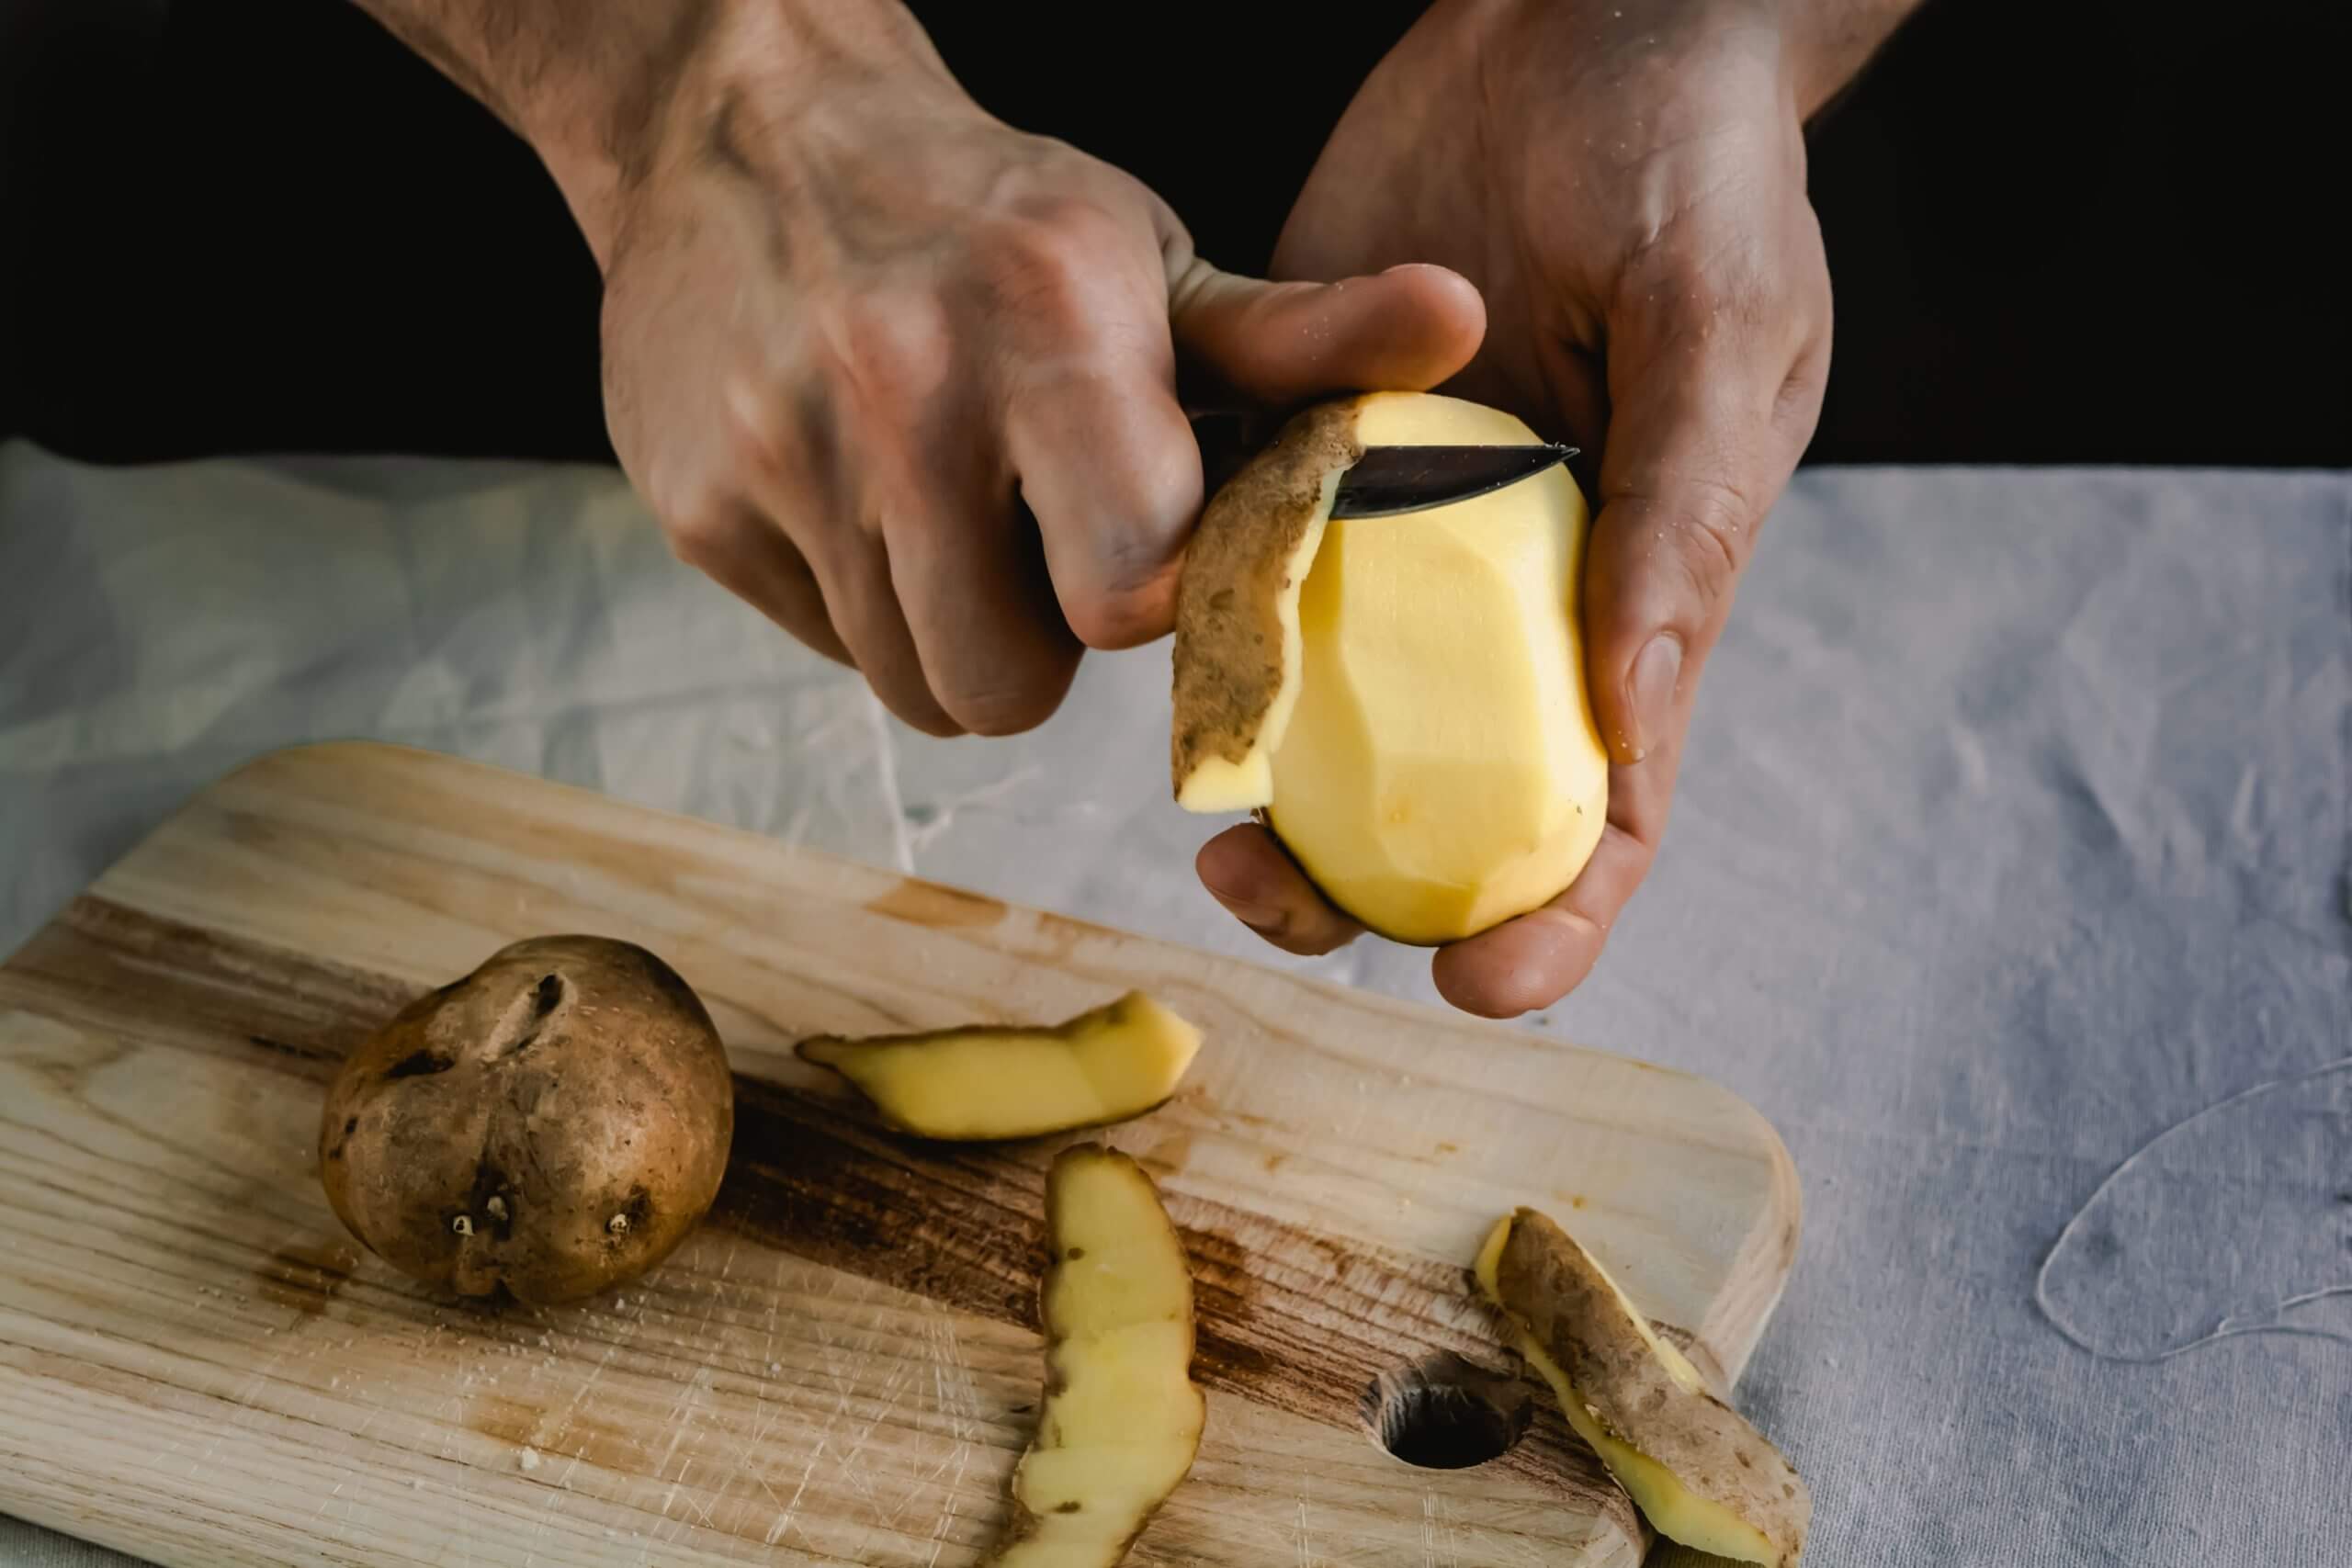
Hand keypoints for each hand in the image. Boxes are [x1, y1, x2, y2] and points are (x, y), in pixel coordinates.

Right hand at [582, 2, 1484, 736]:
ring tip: (950, 513)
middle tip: (1035, 544)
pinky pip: (824, 647)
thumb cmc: (987, 219)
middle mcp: (903, 387)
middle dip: (1039, 648)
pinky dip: (856, 600)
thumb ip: (1301, 338)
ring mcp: (784, 452)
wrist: (745, 127)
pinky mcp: (694, 506)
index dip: (1152, 602)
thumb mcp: (1152, 262)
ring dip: (952, 632)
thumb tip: (1459, 323)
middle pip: (1007, 687)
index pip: (1129, 586)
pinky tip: (858, 495)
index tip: (1146, 554)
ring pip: (914, 686)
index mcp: (1050, 325)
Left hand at [1200, 0, 1880, 1014]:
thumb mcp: (1719, 334)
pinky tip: (1148, 641)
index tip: (1487, 986)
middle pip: (1439, 787)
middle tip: (1270, 898)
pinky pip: (1239, 555)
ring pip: (1320, 699)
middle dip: (1364, 881)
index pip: (1610, 797)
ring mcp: (1394, 525)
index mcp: (1633, 589)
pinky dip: (1197, 615)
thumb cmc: (1693, 172)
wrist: (1575, 24)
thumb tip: (1631, 718)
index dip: (1560, 910)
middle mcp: (1504, 584)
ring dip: (1261, 781)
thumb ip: (1679, 524)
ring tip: (1204, 822)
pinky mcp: (1298, 445)